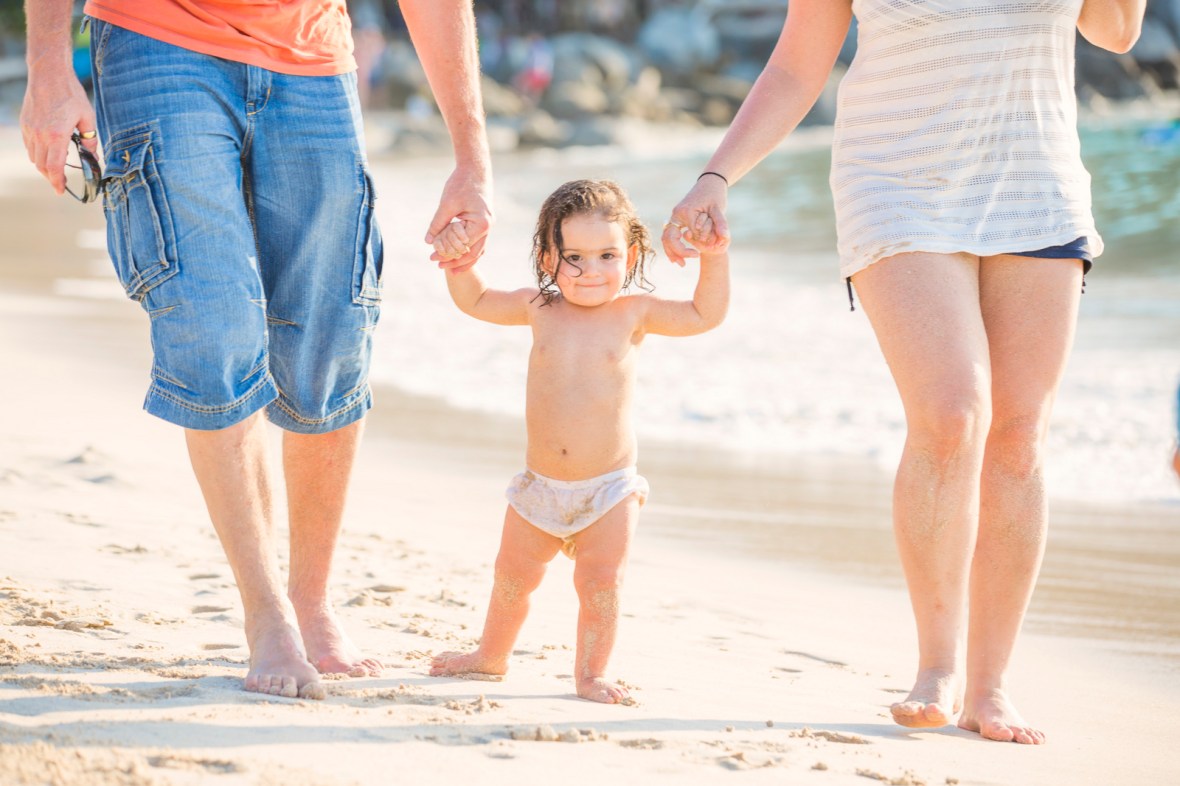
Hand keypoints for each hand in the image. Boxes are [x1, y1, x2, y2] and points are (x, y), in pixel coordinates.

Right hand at [21, 64, 97, 195]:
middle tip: (60, 183)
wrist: (48, 73)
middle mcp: (39, 135)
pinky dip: (38, 153)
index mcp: (56, 135)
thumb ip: (90, 139)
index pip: (54, 168)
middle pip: (42, 166)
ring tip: (57, 168)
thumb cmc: (70, 93)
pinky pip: (29, 145)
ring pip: (34, 157)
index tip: (61, 191)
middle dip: (51, 178)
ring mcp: (29, 129)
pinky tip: (49, 151)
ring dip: (44, 166)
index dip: (57, 183)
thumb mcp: (87, 117)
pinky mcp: (24, 123)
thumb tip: (93, 157)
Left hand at [425, 163, 491, 272]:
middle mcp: (488, 227)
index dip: (448, 254)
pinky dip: (468, 250)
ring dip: (463, 260)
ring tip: (449, 269)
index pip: (463, 246)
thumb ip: (438, 224)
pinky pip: (477, 242)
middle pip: (472, 253)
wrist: (475, 168)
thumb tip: (428, 241)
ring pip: (477, 250)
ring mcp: (487, 225)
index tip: (433, 258)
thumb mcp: (447, 204)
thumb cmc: (462, 183)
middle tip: (438, 267)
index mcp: (481, 224)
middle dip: (455, 261)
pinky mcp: (483, 222)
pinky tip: (457, 254)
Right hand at [662, 176, 730, 266]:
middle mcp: (677, 214)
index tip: (705, 251)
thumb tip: (725, 238)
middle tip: (685, 263)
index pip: (691, 234)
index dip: (698, 243)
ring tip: (679, 264)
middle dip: (678, 252)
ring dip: (672, 251)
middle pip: (670, 237)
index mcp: (686, 211)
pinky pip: (670, 234)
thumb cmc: (715, 194)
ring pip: (667, 237)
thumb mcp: (719, 209)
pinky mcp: (677, 218)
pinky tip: (676, 257)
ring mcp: (675, 216)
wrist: (709, 183)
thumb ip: (721, 223)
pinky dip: (672, 246)